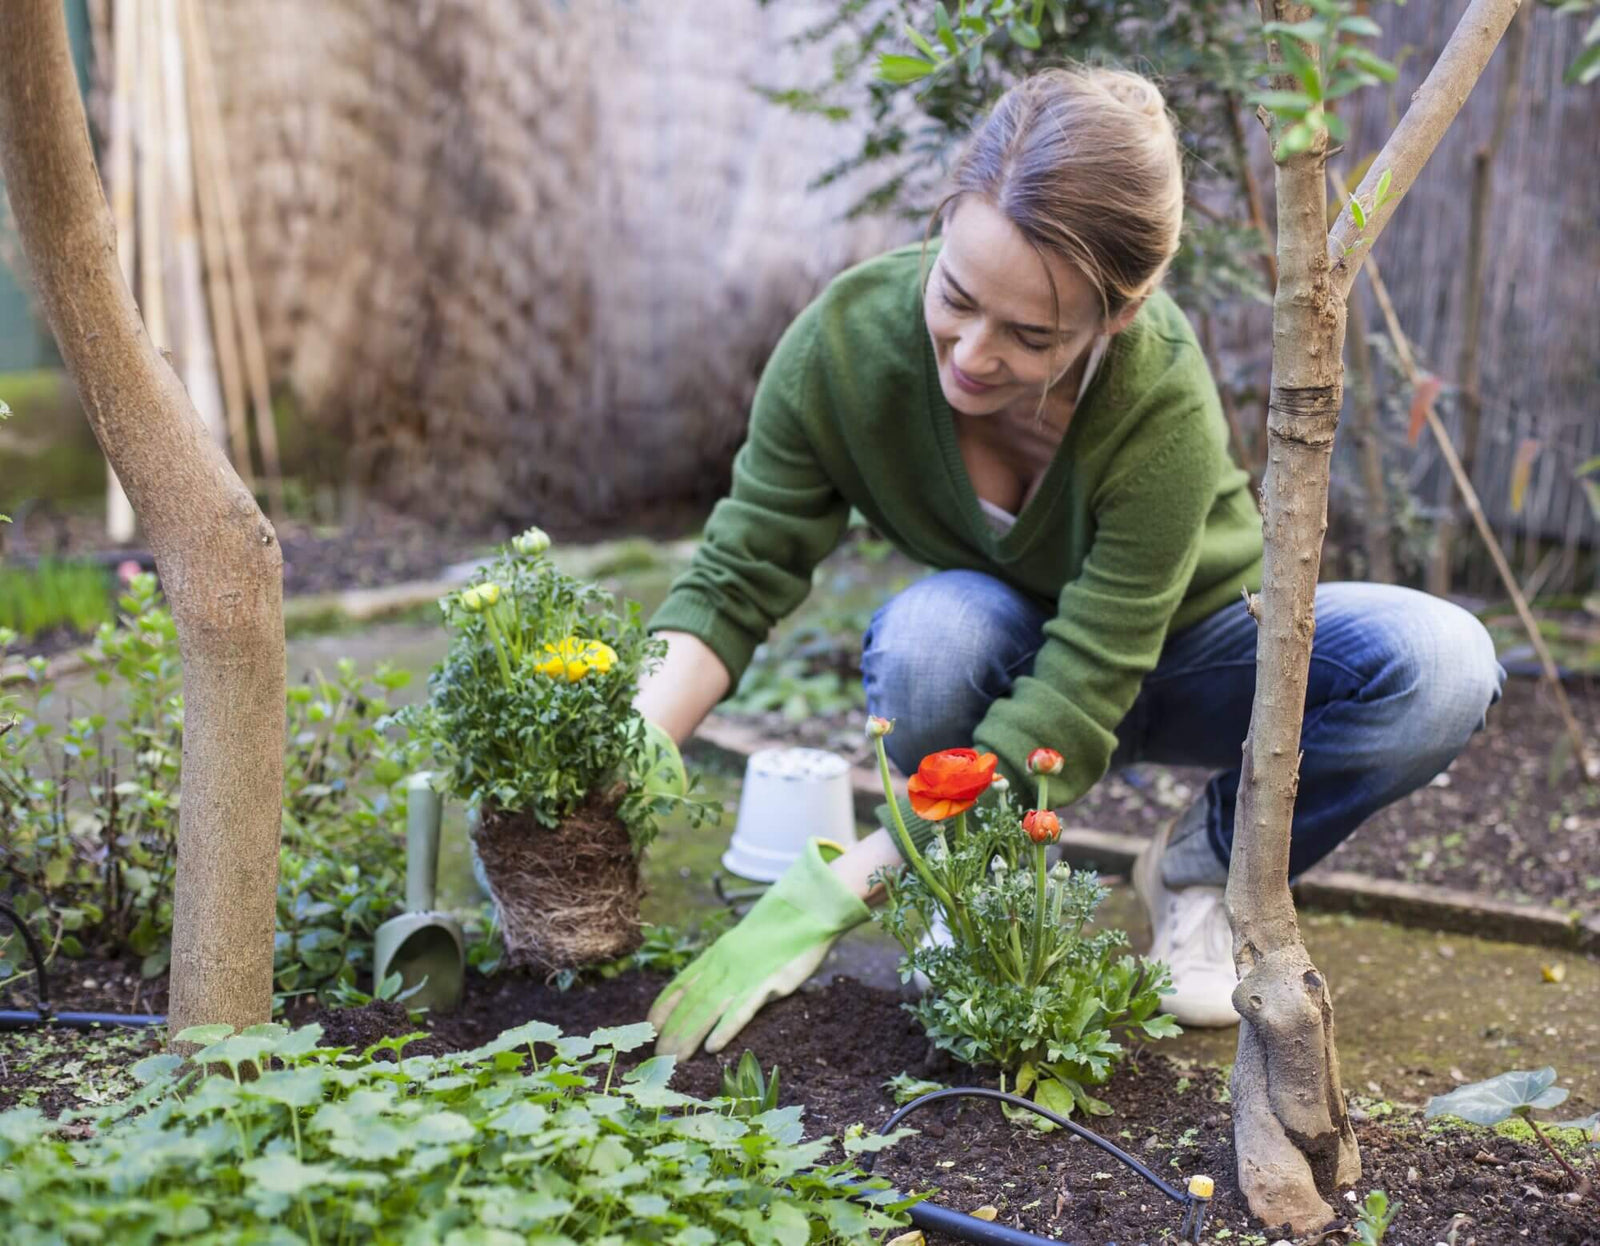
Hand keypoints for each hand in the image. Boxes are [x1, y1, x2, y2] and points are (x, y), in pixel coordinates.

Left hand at [648, 838, 870, 1057]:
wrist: (806, 908)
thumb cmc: (776, 932)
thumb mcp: (741, 946)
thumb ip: (723, 966)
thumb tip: (705, 993)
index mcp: (716, 955)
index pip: (680, 984)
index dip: (663, 1008)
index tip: (648, 1029)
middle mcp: (724, 964)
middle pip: (690, 1002)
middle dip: (671, 1031)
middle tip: (657, 1058)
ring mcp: (746, 973)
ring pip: (709, 1009)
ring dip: (689, 1035)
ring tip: (674, 1059)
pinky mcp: (770, 981)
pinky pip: (743, 1009)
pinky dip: (726, 1028)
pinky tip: (713, 1047)